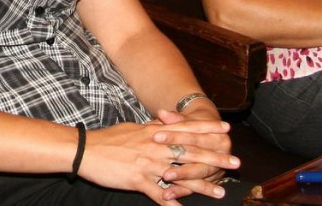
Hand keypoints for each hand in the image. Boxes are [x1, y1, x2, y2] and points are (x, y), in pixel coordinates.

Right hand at [78, 120, 237, 202]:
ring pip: (181, 176)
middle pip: (191, 152)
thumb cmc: (109, 139)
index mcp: (155, 132)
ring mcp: (148, 163)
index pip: (187, 128)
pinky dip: (172, 203)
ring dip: (202, 187)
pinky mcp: (138, 180)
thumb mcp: (133, 128)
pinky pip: (159, 194)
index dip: (208, 130)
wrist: (86, 150)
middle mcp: (156, 146)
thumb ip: (151, 128)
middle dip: (215, 158)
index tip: (226, 131)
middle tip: (235, 163)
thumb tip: (163, 123)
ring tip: (220, 193)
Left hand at [150, 109, 236, 200]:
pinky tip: (168, 194)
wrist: (211, 134)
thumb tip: (162, 113)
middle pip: (197, 155)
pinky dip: (181, 190)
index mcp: (217, 135)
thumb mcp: (188, 119)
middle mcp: (221, 152)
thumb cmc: (194, 125)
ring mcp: (216, 167)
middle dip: (179, 160)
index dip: (174, 135)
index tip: (156, 136)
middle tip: (162, 163)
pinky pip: (195, 187)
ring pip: (198, 172)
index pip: (193, 135)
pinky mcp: (210, 180)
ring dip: (181, 177)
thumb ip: (176, 118)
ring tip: (165, 178)